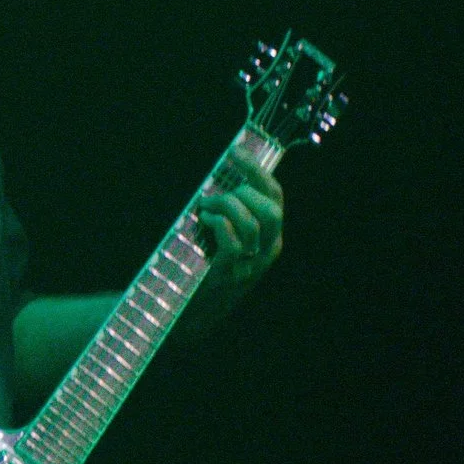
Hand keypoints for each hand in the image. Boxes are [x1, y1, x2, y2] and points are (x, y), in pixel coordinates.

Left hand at [181, 164, 285, 333]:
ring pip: (251, 222)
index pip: (275, 196)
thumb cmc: (204, 266)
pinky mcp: (229, 275)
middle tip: (214, 197)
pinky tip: (203, 223)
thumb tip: (222, 174)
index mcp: (270, 238)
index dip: (256, 170)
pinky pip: (232, 241)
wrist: (188, 313)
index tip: (235, 151)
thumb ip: (233, 212)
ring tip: (204, 210)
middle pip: (270, 209)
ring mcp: (250, 265)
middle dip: (241, 192)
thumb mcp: (228, 237)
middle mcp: (266, 252)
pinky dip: (216, 224)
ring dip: (224, 206)